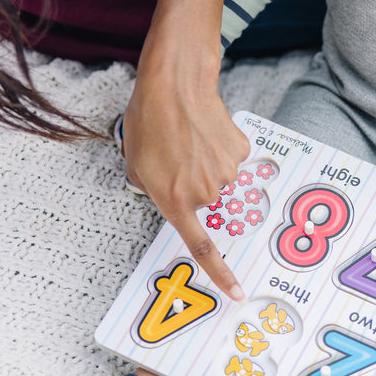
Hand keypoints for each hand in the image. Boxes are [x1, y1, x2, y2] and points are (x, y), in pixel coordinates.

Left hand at [121, 28, 249, 300]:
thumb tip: (166, 193)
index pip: (202, 247)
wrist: (175, 84)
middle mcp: (205, 192)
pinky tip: (205, 131)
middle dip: (192, 186)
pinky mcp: (240, 152)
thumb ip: (149, 189)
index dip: (221, 273)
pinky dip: (220, 150)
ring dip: (205, 166)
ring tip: (189, 139)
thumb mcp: (135, 162)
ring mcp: (226, 173)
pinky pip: (232, 160)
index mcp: (175, 200)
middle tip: (176, 157)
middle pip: (205, 202)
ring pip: (220, 180)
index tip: (238, 292)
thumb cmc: (148, 121)